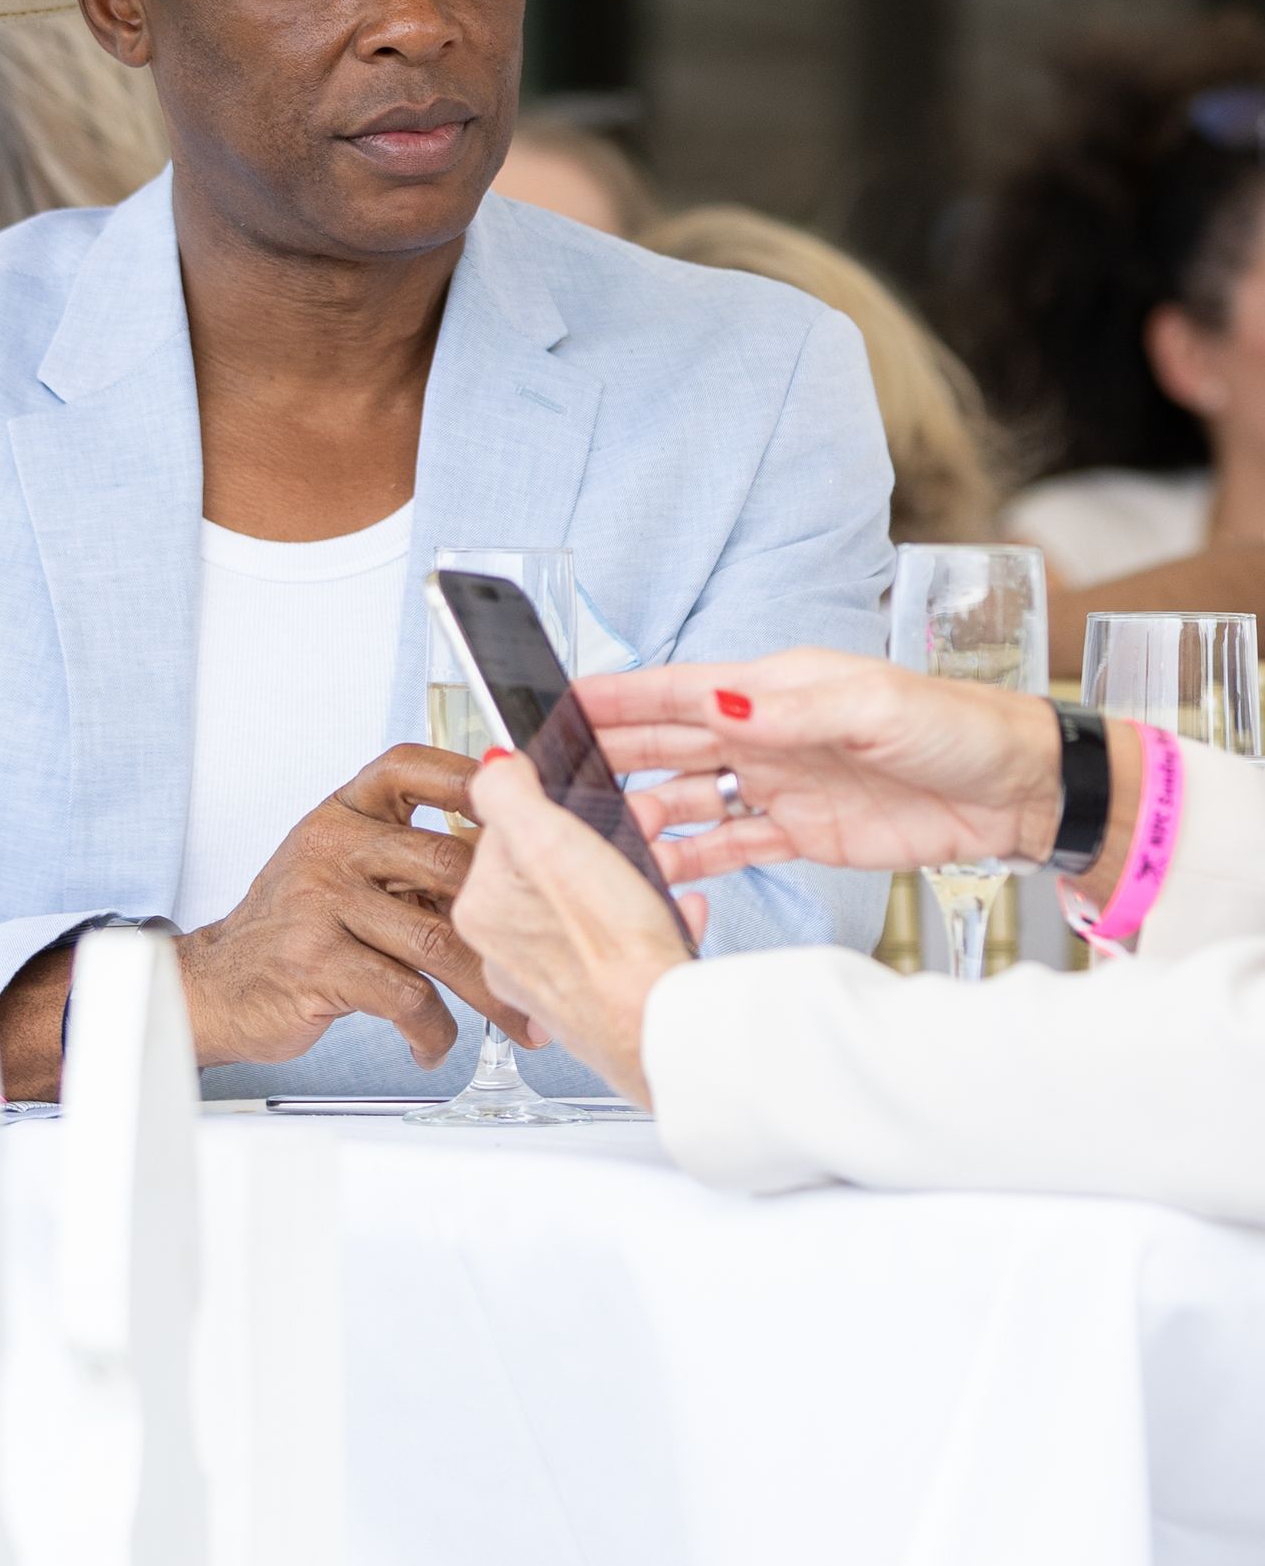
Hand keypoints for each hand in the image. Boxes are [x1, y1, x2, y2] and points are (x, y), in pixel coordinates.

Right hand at [179, 744, 543, 1069]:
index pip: (408, 768)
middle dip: (508, 916)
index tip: (517, 801)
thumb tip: (508, 860)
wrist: (219, 984)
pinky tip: (433, 1042)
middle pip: (446, 863)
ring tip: (517, 1016)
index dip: (466, 776)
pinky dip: (431, 1029)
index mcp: (343, 813)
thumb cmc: (296, 928)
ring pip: (436, 941)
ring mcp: (321, 903)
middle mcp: (331, 847)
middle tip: (545, 950)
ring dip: (488, 990)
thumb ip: (408, 857)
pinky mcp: (317, 963)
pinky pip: (404, 995)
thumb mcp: (343, 869)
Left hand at [453, 752, 701, 1104]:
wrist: (660, 1032)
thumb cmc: (610, 950)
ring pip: (588, 908)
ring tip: (662, 864)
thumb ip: (510, 794)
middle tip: (637, 825)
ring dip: (628, 877)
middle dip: (598, 840)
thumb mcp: (551, 842)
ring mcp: (551, 982)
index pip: (504, 831)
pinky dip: (649, 923)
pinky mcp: (595, 1005)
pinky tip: (673, 913)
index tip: (589, 798)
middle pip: (549, 870)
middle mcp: (506, 951)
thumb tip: (493, 766)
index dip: (554, 805)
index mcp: (483, 908)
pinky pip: (620, 948)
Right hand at [579, 651, 1073, 882]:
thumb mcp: (876, 710)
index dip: (616, 698)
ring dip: (639, 813)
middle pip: (667, 745)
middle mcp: (766, 733)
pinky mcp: (799, 834)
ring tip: (589, 838)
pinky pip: (727, 845)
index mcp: (775, 689)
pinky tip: (650, 876)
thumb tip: (720, 708)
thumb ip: (794, 712)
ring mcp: (779, 785)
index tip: (556, 704)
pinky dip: (687, 861)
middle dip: (608, 756)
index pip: (677, 691)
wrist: (1018, 794)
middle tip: (549, 780)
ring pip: (686, 798)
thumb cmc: (955, 730)